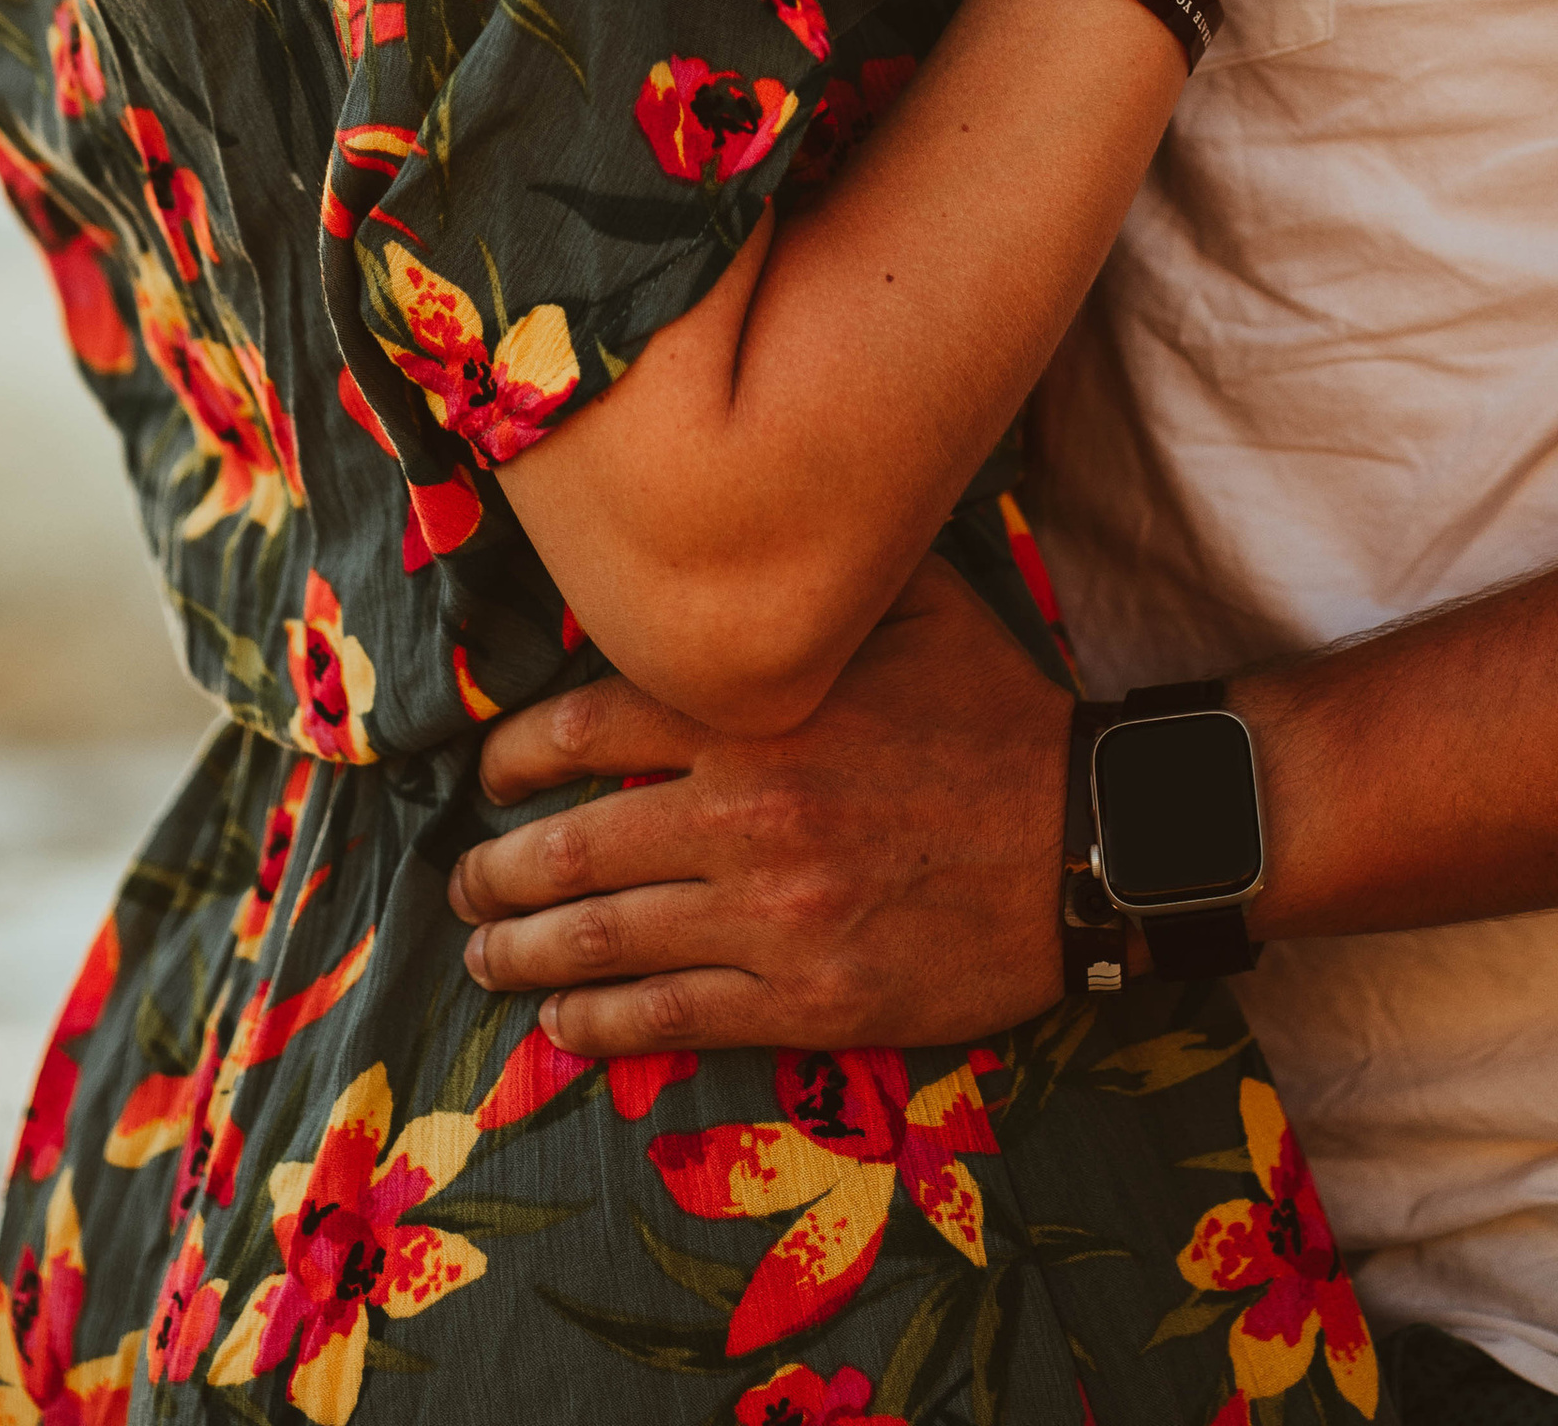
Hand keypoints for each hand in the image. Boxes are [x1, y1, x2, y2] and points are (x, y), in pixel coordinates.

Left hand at [448, 552, 1069, 1049]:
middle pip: (571, 844)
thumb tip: (745, 532)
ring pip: (603, 939)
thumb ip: (819, 577)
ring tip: (483, 953)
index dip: (511, 757)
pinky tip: (560, 1025)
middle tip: (463, 878)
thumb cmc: (1000, 716)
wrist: (1094, 841)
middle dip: (495, 867)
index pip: (585, 728)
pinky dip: (598, 1024)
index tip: (487, 775)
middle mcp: (746, 812)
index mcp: (759, 712)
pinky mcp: (807, 1000)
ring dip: (522, 951)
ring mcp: (772, 917)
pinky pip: (671, 1016)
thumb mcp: (918, 603)